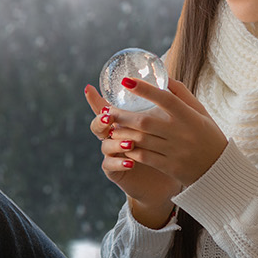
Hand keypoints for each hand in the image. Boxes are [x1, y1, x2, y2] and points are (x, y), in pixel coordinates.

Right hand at [83, 85, 181, 222]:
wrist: (165, 180)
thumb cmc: (166, 150)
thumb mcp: (169, 125)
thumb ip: (166, 103)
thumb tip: (168, 77)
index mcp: (124, 123)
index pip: (107, 108)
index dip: (96, 100)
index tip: (89, 88)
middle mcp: (115, 136)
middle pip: (98, 124)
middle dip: (102, 119)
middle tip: (110, 116)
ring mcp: (113, 154)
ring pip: (105, 144)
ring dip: (116, 142)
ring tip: (131, 142)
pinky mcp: (115, 171)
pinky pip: (109, 164)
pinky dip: (118, 162)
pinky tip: (131, 161)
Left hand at [87, 77, 228, 187]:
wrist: (219, 169)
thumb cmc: (208, 135)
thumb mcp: (200, 112)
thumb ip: (182, 94)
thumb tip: (164, 75)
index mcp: (189, 116)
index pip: (165, 99)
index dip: (145, 89)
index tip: (126, 81)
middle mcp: (182, 133)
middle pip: (146, 121)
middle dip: (122, 115)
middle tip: (107, 109)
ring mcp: (175, 151)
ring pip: (142, 140)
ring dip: (123, 132)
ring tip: (110, 126)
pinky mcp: (170, 167)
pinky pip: (145, 157)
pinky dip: (131, 150)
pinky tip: (121, 143)